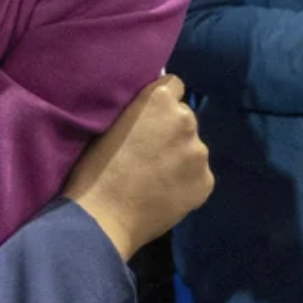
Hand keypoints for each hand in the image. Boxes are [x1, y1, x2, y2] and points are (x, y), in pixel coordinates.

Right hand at [64, 75, 212, 261]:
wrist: (104, 217)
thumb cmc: (96, 168)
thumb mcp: (111, 124)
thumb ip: (138, 113)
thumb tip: (149, 113)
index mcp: (160, 100)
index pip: (173, 85)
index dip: (160, 102)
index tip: (149, 118)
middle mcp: (186, 120)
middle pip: (184, 118)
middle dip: (171, 129)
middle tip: (151, 151)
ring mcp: (199, 153)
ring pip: (192, 148)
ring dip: (180, 156)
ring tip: (158, 177)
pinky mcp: (206, 182)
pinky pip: (198, 175)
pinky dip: (187, 181)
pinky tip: (167, 193)